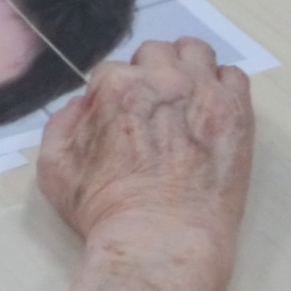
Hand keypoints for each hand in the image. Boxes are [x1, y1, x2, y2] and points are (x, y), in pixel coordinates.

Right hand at [36, 38, 252, 274]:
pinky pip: (234, 75)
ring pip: (196, 52)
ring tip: (186, 98)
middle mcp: (159, 78)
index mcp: (115, 87)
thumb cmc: (108, 211)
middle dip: (151, 74)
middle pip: (155, 53)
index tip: (123, 115)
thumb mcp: (55, 169)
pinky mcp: (235, 111)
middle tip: (154, 107)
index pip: (113, 71)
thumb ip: (61, 125)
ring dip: (187, 68)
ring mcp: (202, 91)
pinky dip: (222, 86)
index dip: (116, 94)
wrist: (161, 239)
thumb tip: (82, 106)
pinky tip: (212, 110)